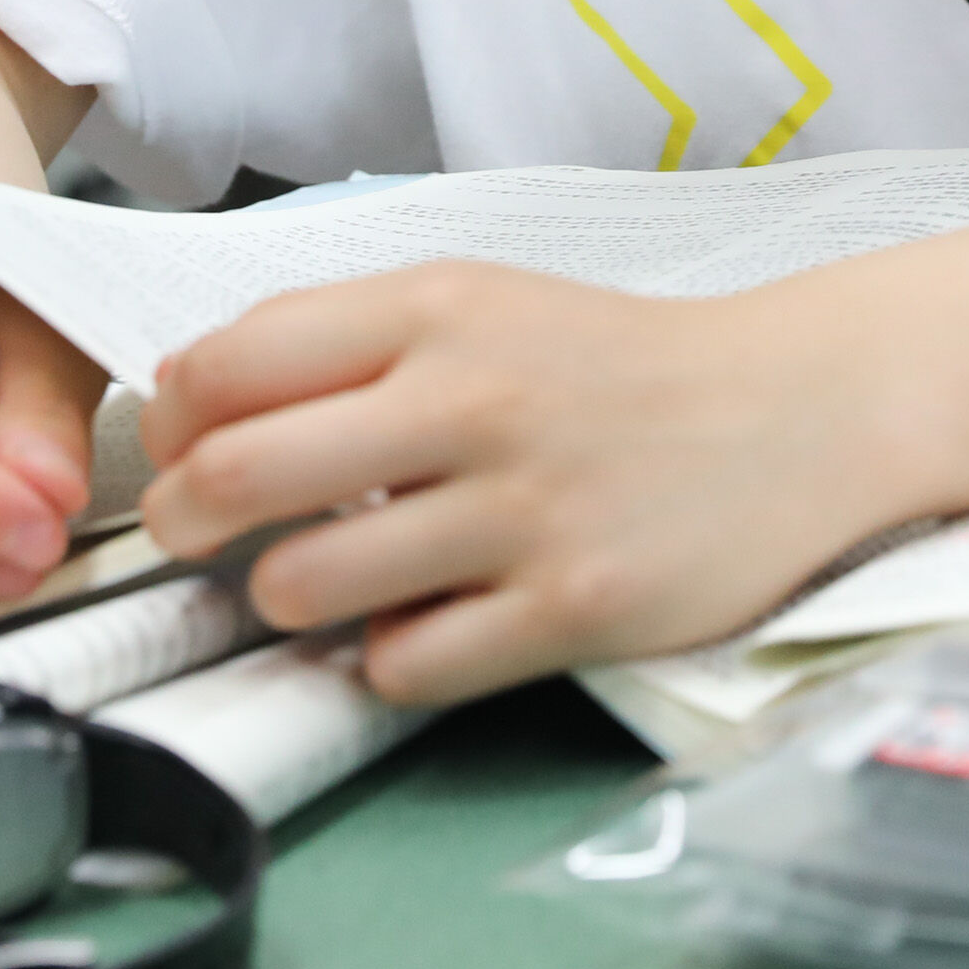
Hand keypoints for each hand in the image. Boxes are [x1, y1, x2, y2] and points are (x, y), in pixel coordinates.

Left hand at [136, 265, 896, 705]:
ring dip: (286, 597)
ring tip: (325, 582)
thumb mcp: (484, 303)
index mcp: (440, 308)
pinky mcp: (572, 608)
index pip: (229, 361)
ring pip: (302, 586)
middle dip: (181, 519)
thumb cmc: (613, 365)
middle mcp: (473, 400)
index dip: (171, 418)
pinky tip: (426, 622)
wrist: (796, 410)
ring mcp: (523, 511)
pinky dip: (391, 656)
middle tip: (195, 534)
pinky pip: (406, 666)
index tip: (180, 446)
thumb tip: (193, 399)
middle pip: (236, 475)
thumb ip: (352, 339)